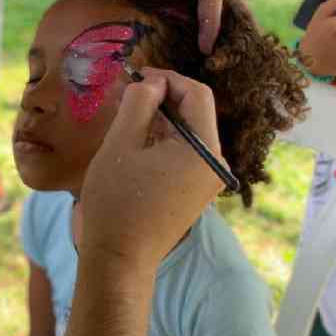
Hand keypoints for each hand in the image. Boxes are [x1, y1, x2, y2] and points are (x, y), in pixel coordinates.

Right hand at [79, 68, 224, 284]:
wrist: (120, 257)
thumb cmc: (117, 201)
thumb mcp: (121, 143)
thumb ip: (139, 102)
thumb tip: (152, 82)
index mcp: (206, 149)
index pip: (197, 93)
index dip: (166, 78)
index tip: (136, 78)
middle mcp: (217, 163)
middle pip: (195, 112)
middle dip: (161, 99)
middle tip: (126, 98)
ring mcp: (210, 179)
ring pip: (188, 132)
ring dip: (159, 121)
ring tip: (125, 124)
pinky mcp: (198, 191)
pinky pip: (186, 153)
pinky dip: (163, 142)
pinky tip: (136, 148)